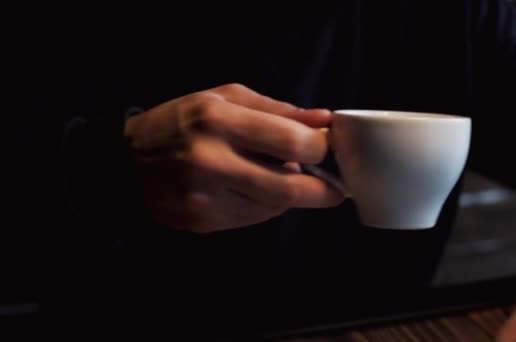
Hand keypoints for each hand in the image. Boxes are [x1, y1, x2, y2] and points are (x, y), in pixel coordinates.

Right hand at [124, 83, 343, 233]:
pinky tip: (252, 188)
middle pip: (289, 188)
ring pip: (274, 207)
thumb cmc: (181, 120)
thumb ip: (278, 110)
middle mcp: (210, 162)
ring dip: (288, 195)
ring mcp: (204, 198)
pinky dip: (265, 205)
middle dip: (322, 190)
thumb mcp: (225, 98)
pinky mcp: (202, 222)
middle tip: (334, 188)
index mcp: (218, 120)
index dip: (321, 148)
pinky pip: (253, 218)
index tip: (328, 148)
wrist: (125, 161)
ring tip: (277, 174)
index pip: (291, 142)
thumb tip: (324, 120)